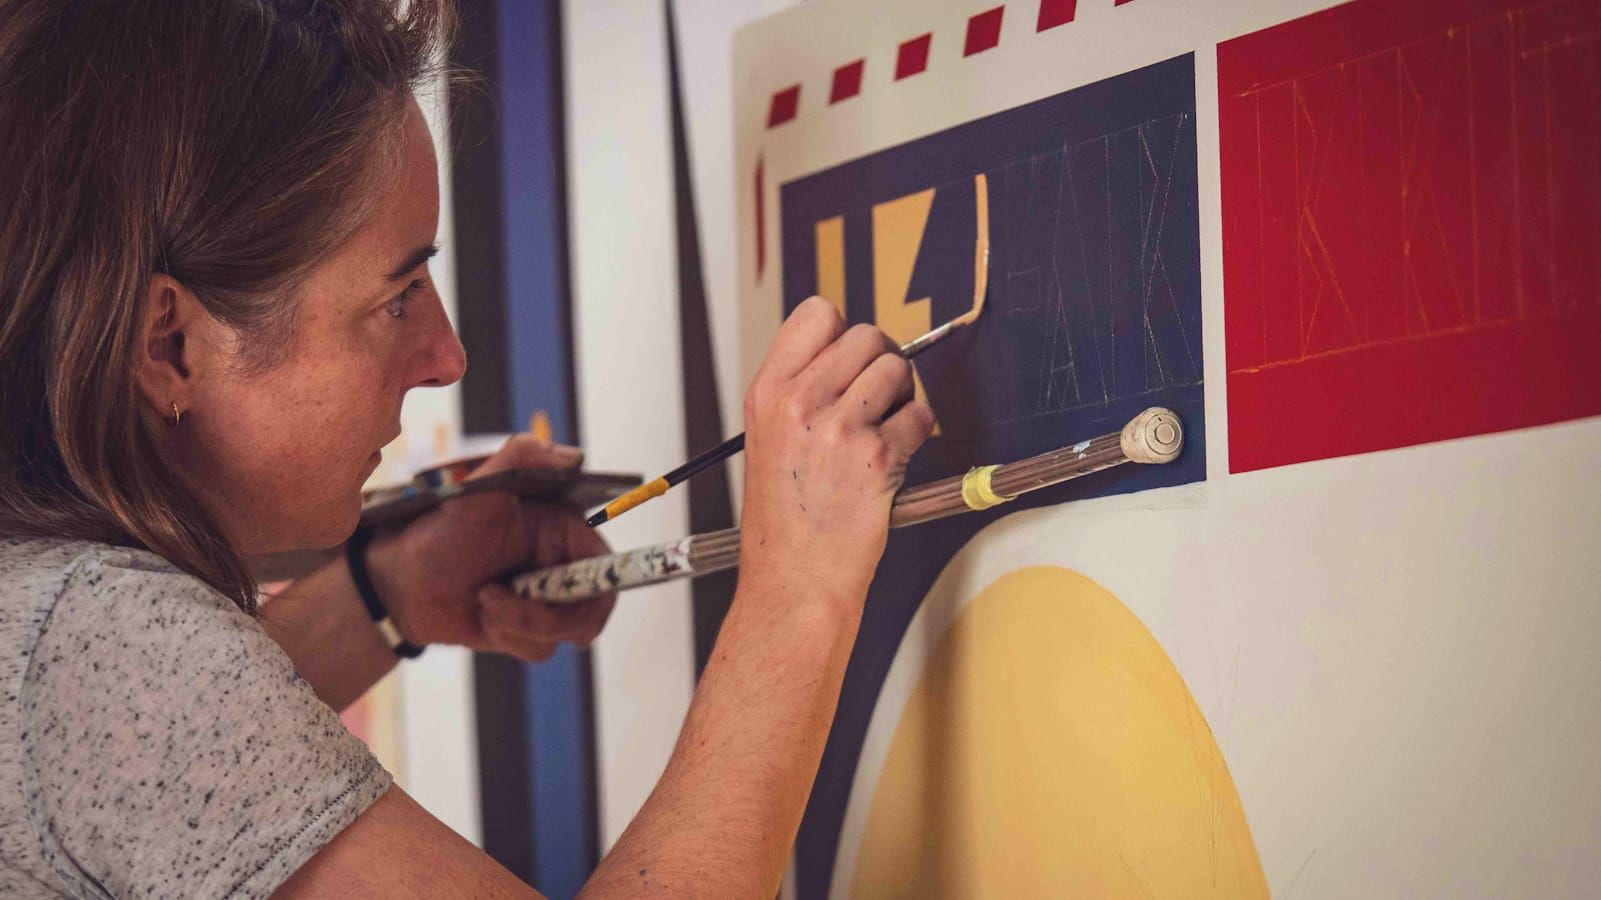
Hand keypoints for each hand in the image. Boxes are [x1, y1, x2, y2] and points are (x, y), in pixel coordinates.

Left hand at [367, 433, 616, 661]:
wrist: (404, 583)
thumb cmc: (440, 532)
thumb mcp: (476, 488)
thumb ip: (520, 457)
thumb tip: (573, 457)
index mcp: (560, 529)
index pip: (604, 560)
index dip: (604, 583)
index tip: (584, 601)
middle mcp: (560, 564)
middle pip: (594, 603)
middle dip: (553, 613)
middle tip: (511, 606)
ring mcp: (547, 599)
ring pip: (564, 629)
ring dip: (521, 621)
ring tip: (485, 599)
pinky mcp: (530, 630)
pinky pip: (540, 647)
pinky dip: (510, 635)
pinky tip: (484, 616)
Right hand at [738, 297, 935, 606]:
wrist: (794, 582)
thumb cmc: (786, 521)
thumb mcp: (769, 441)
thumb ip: (802, 392)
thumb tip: (855, 355)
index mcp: (767, 392)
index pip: (818, 313)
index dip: (843, 333)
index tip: (848, 362)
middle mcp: (799, 402)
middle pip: (867, 335)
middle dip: (881, 364)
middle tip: (874, 403)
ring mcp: (838, 428)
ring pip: (898, 370)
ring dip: (902, 397)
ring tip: (882, 433)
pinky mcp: (877, 457)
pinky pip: (920, 415)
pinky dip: (918, 435)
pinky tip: (893, 461)